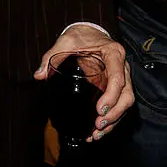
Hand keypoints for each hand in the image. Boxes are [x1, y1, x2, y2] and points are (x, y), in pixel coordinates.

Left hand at [34, 24, 132, 139]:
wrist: (89, 32)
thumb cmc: (80, 35)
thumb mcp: (65, 41)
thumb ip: (51, 56)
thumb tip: (39, 75)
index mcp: (113, 54)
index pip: (118, 78)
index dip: (111, 97)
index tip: (99, 110)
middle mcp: (122, 66)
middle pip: (126, 95)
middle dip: (114, 114)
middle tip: (98, 126)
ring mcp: (122, 77)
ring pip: (125, 102)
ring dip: (114, 121)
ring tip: (97, 134)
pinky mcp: (116, 85)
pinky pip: (119, 104)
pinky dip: (111, 118)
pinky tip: (99, 130)